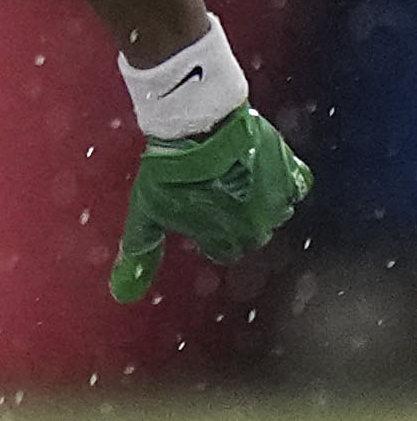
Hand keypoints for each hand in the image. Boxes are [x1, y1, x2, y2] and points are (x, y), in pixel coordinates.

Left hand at [109, 105, 311, 302]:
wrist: (197, 125)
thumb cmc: (169, 172)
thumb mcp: (147, 215)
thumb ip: (141, 254)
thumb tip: (122, 295)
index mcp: (226, 241)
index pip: (225, 251)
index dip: (211, 235)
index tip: (201, 215)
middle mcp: (258, 227)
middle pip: (252, 234)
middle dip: (235, 220)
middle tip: (217, 193)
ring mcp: (278, 200)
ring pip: (276, 211)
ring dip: (259, 200)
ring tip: (235, 178)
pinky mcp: (291, 170)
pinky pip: (298, 185)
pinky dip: (283, 180)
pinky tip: (263, 169)